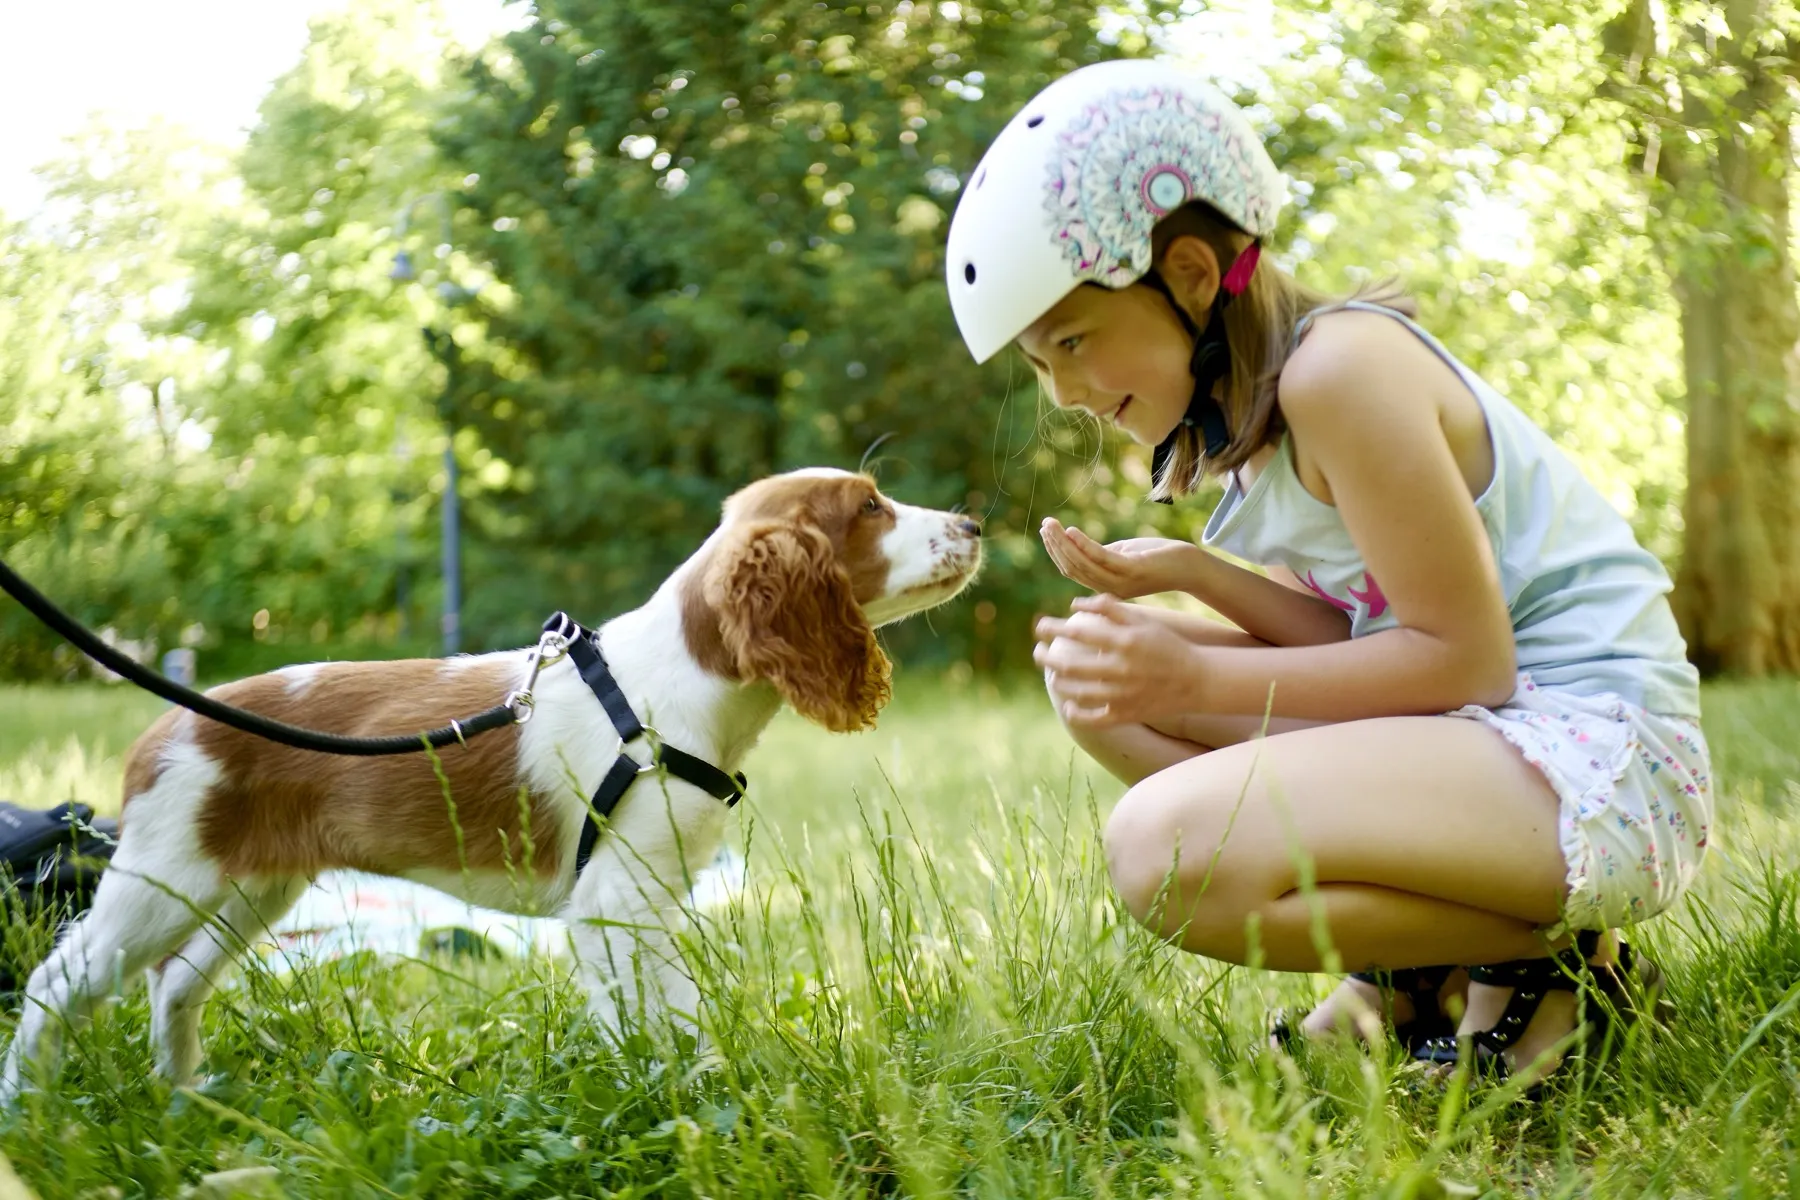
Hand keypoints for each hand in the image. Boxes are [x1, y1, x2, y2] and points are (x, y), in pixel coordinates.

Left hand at [1034, 594, 1201, 726]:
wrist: (1197, 680)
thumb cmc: (1167, 645)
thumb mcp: (1143, 621)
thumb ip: (1110, 608)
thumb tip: (1075, 604)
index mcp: (1124, 643)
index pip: (1077, 634)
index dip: (1052, 629)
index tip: (1040, 626)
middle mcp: (1121, 670)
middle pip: (1069, 666)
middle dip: (1046, 657)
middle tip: (1037, 651)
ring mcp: (1123, 696)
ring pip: (1077, 693)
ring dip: (1057, 683)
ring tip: (1051, 674)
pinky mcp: (1127, 715)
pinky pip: (1094, 720)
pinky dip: (1077, 713)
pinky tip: (1070, 705)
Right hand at [1039, 518, 1203, 598]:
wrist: (1191, 567)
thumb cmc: (1158, 557)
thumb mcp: (1125, 556)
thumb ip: (1103, 554)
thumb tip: (1079, 543)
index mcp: (1106, 587)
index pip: (1072, 571)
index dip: (1056, 552)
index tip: (1046, 532)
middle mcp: (1110, 589)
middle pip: (1073, 568)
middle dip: (1055, 546)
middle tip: (1044, 525)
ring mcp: (1121, 582)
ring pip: (1082, 564)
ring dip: (1063, 543)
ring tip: (1052, 525)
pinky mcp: (1133, 570)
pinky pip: (1101, 558)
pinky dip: (1083, 545)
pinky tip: (1072, 531)